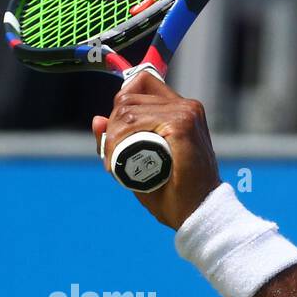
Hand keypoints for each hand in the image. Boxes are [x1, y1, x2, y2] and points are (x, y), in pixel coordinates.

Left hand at [91, 71, 219, 229]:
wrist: (199, 214)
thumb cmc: (176, 194)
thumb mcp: (142, 163)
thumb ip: (121, 140)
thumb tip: (97, 120)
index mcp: (183, 111)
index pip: (142, 82)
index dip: (121, 103)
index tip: (116, 134)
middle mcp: (186, 106)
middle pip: (128, 97)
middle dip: (112, 126)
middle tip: (111, 156)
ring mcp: (185, 113)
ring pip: (127, 109)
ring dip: (112, 137)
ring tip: (115, 164)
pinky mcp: (182, 125)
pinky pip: (135, 121)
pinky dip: (119, 141)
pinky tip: (119, 162)